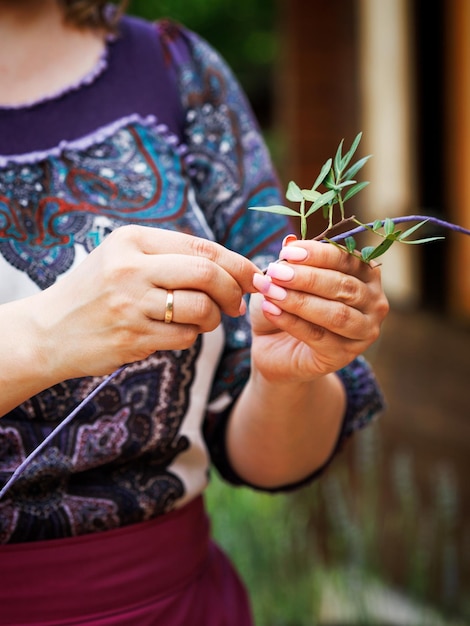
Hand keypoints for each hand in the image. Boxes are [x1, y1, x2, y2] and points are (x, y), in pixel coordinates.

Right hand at [31, 225, 259, 379]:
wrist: (51, 330)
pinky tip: (178, 333)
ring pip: (201, 308)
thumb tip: (233, 268)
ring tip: (204, 320)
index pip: (201, 246)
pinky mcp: (132, 336)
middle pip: (207, 273)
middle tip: (237, 304)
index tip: (253, 276)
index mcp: (133, 240)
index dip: (236, 263)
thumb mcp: (125, 259)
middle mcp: (131, 267)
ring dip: (214, 318)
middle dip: (232, 290)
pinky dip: (192, 337)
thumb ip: (173, 257)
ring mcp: (130, 303)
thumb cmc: (98, 292)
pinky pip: (184, 337)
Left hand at [249, 238, 388, 382]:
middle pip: (344, 286)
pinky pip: (318, 336)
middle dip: (307, 277)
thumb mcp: (286, 278)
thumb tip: (290, 241)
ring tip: (270, 292)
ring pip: (335, 314)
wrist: (273, 348)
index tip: (287, 252)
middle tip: (275, 271)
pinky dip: (291, 321)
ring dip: (300, 300)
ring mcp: (363, 332)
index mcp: (366, 275)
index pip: (347, 259)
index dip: (317, 253)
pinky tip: (270, 309)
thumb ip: (292, 261)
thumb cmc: (287, 306)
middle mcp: (374, 303)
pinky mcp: (343, 356)